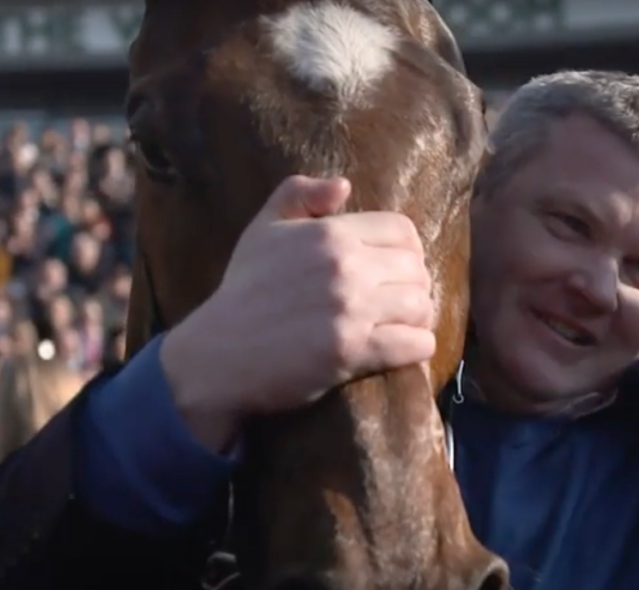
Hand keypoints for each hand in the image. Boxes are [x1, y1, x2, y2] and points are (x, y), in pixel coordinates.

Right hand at [160, 176, 434, 449]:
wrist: (217, 354)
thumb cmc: (244, 291)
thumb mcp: (263, 230)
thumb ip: (298, 194)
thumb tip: (344, 185)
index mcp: (329, 234)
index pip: (403, 231)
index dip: (407, 251)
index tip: (394, 270)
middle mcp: (344, 267)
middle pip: (417, 270)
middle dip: (413, 287)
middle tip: (399, 303)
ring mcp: (350, 310)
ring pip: (421, 307)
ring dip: (417, 319)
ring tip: (402, 325)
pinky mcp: (352, 351)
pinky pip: (415, 345)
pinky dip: (417, 347)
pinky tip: (404, 348)